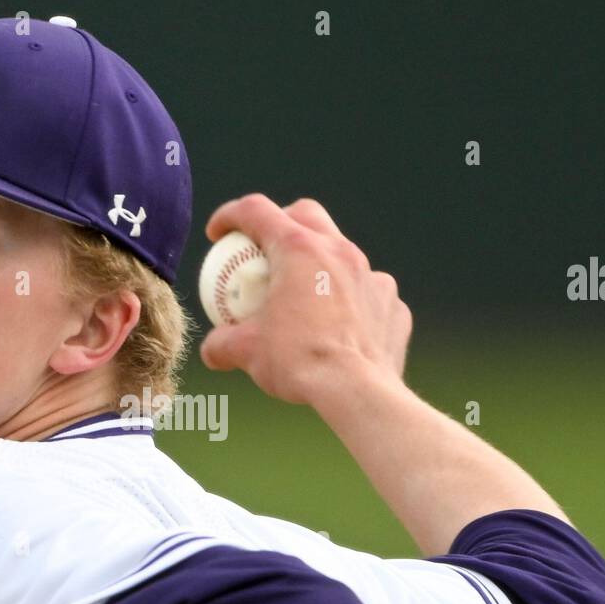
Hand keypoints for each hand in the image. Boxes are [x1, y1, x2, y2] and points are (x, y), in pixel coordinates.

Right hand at [199, 193, 411, 408]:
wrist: (357, 391)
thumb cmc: (299, 363)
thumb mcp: (247, 352)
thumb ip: (223, 344)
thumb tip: (213, 349)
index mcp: (298, 250)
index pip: (256, 211)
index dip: (230, 216)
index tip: (219, 234)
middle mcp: (338, 251)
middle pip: (305, 215)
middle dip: (280, 223)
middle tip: (264, 251)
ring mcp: (371, 275)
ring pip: (341, 252)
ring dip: (318, 264)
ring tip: (304, 294)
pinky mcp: (391, 303)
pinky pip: (366, 291)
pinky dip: (349, 300)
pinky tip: (339, 325)